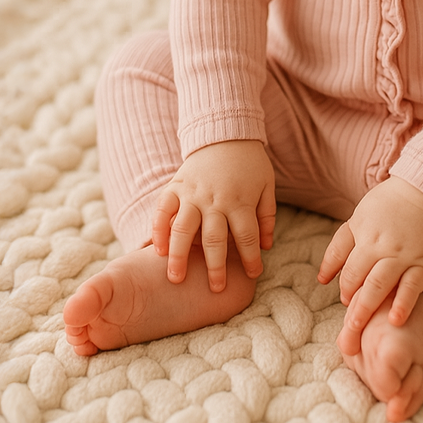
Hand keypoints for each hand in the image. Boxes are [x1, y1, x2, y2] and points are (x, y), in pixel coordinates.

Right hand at [152, 140, 275, 291]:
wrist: (225, 132)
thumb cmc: (250, 163)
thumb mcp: (267, 186)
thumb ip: (267, 216)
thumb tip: (266, 247)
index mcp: (241, 200)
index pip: (246, 236)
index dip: (250, 258)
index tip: (252, 275)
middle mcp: (215, 199)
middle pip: (214, 239)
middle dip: (215, 267)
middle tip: (215, 289)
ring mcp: (192, 193)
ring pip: (183, 229)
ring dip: (179, 255)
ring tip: (175, 279)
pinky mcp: (176, 185)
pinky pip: (163, 210)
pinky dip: (158, 229)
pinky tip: (156, 250)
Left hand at [318, 176, 422, 355]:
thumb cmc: (387, 205)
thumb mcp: (357, 219)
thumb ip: (339, 248)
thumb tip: (322, 278)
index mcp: (364, 236)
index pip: (349, 270)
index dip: (344, 287)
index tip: (345, 299)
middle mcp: (382, 247)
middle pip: (361, 281)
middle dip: (352, 307)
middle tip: (347, 330)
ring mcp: (404, 255)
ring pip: (382, 286)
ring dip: (369, 308)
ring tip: (360, 329)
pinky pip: (413, 286)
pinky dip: (403, 304)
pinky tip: (395, 320)